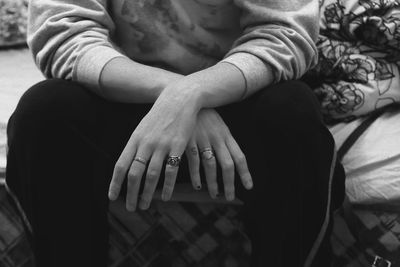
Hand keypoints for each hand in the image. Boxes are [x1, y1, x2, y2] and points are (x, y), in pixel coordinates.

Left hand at [107, 84, 199, 210]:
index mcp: (135, 140)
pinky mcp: (177, 146)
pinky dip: (167, 186)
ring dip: (147, 193)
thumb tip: (128, 164)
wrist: (179, 99)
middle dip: (130, 193)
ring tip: (145, 205)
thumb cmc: (160, 116)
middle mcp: (146, 144)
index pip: (120, 165)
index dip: (115, 183)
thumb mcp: (143, 128)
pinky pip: (171, 170)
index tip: (113, 197)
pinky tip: (165, 196)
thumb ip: (136, 146)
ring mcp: (162, 145)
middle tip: (131, 208)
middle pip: (134, 173)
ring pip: (151, 175)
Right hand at [185, 109, 252, 200]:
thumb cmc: (202, 114)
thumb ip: (223, 139)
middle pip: (227, 164)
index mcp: (226, 134)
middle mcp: (216, 138)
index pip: (240, 157)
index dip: (245, 173)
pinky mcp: (187, 141)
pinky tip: (198, 185)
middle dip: (230, 183)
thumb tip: (230, 157)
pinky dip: (196, 176)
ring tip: (215, 194)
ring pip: (211, 166)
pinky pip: (194, 162)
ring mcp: (202, 139)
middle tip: (229, 197)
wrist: (184, 98)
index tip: (249, 187)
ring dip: (213, 183)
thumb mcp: (217, 124)